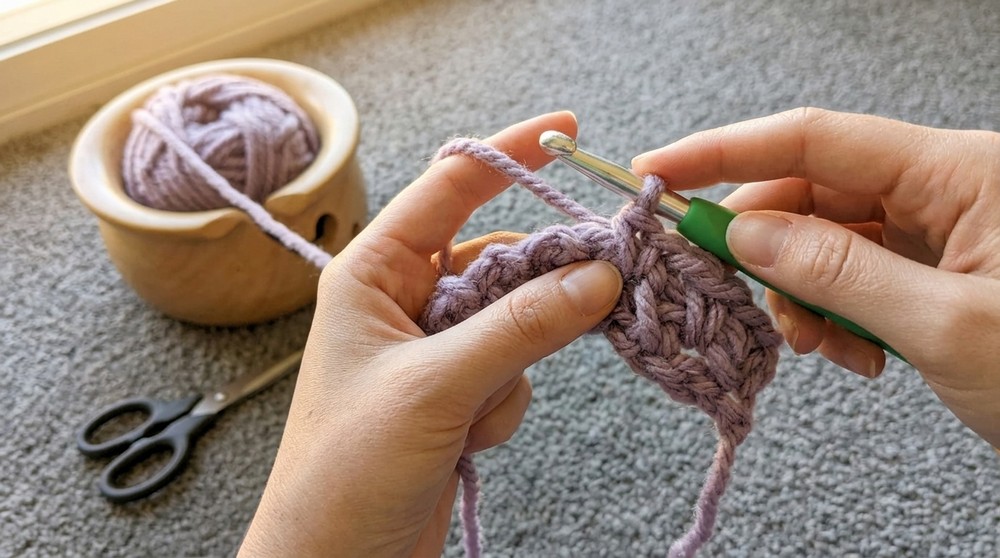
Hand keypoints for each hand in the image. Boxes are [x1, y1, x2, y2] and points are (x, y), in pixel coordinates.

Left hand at [238, 112, 622, 556]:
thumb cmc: (346, 469)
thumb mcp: (435, 387)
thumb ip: (519, 326)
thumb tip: (598, 275)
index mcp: (372, 272)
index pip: (448, 188)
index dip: (509, 153)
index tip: (569, 130)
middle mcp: (402, 300)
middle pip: (498, 256)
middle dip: (539, 281)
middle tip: (600, 286)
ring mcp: (434, 348)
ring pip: (516, 317)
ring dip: (516, 361)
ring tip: (475, 409)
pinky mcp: (457, 392)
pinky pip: (514, 368)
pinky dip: (506, 402)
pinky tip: (469, 439)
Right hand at [632, 107, 999, 445]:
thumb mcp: (947, 326)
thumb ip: (837, 272)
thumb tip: (744, 235)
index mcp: (961, 170)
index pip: (816, 138)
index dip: (725, 150)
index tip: (658, 170)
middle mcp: (947, 187)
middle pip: (812, 193)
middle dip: (766, 249)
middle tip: (733, 296)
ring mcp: (942, 229)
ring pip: (827, 240)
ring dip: (803, 295)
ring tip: (825, 349)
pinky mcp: (936, 269)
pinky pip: (855, 275)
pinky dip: (836, 315)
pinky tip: (859, 356)